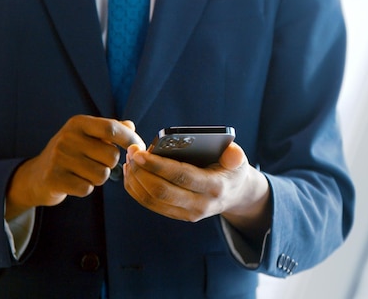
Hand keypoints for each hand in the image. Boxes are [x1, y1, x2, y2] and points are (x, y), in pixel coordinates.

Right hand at [6, 115, 144, 219]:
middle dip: (111, 164)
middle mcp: (67, 137)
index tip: (138, 148)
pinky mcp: (54, 178)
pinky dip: (85, 188)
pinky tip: (75, 182)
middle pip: (111, 155)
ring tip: (84, 172)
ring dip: (99, 177)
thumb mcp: (88, 136)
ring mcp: (59, 158)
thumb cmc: (71, 153)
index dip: (130, 139)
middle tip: (97, 163)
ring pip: (102, 174)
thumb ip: (111, 130)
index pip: (112, 128)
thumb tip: (131, 126)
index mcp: (78, 123)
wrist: (37, 175)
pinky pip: (87, 188)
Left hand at [124, 142, 270, 243]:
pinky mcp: (177, 215)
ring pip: (152, 200)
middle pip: (161, 191)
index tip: (139, 153)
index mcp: (215, 187)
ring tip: (129, 160)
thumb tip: (232, 153)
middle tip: (131, 152)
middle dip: (141, 172)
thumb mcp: (238, 160)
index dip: (158, 165)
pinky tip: (131, 173)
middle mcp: (200, 205)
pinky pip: (150, 205)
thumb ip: (234, 155)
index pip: (182, 177)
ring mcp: (188, 214)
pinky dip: (136, 189)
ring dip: (135, 180)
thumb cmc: (231, 170)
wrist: (234, 194)